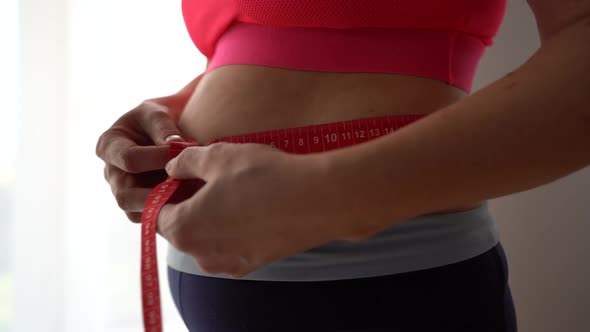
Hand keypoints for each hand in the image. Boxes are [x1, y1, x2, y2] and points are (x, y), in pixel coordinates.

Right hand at [96, 100, 184, 222]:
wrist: (168, 131)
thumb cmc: (158, 119)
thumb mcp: (157, 114)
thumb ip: (163, 128)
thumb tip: (174, 147)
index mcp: (109, 146)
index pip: (129, 159)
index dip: (157, 158)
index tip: (182, 153)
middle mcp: (113, 173)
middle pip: (126, 195)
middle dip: (157, 194)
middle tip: (186, 188)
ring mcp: (125, 193)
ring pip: (138, 213)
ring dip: (165, 208)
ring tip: (191, 198)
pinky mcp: (141, 206)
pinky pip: (152, 219)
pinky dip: (171, 215)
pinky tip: (191, 205)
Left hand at [158, 142, 351, 277]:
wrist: (318, 200)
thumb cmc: (263, 175)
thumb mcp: (216, 155)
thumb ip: (184, 162)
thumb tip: (173, 168)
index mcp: (184, 229)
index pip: (156, 211)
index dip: (163, 190)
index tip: (177, 173)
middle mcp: (201, 254)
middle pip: (181, 227)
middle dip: (187, 203)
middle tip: (205, 178)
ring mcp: (228, 263)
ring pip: (207, 237)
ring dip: (211, 216)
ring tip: (232, 190)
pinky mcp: (253, 264)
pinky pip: (230, 245)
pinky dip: (233, 228)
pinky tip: (251, 206)